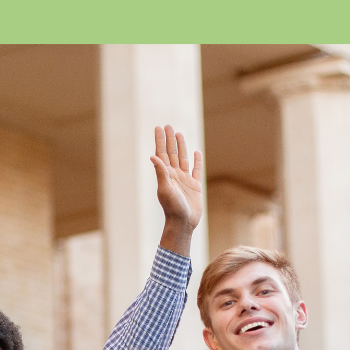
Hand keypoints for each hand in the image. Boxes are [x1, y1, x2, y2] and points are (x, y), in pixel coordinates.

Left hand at [151, 126, 202, 248]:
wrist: (183, 223)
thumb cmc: (172, 208)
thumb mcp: (165, 189)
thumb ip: (160, 173)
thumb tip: (152, 157)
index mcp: (166, 174)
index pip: (162, 153)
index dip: (160, 140)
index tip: (158, 128)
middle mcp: (174, 175)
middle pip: (171, 153)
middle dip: (169, 139)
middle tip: (167, 125)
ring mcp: (184, 180)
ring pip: (182, 158)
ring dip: (180, 146)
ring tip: (179, 134)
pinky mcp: (195, 186)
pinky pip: (196, 170)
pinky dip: (196, 160)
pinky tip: (196, 152)